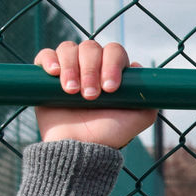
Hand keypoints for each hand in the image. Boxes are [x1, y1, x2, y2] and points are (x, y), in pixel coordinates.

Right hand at [33, 41, 156, 148]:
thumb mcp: (139, 118)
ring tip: (72, 92)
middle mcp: (92, 67)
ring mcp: (69, 69)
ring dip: (71, 68)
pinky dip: (49, 59)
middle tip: (90, 96)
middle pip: (91, 48)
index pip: (114, 52)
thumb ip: (149, 98)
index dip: (112, 65)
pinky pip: (45, 54)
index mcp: (113, 72)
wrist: (79, 148)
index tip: (110, 89)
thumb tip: (140, 70)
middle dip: (91, 70)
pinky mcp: (46, 75)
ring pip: (69, 48)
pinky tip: (53, 73)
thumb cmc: (109, 134)